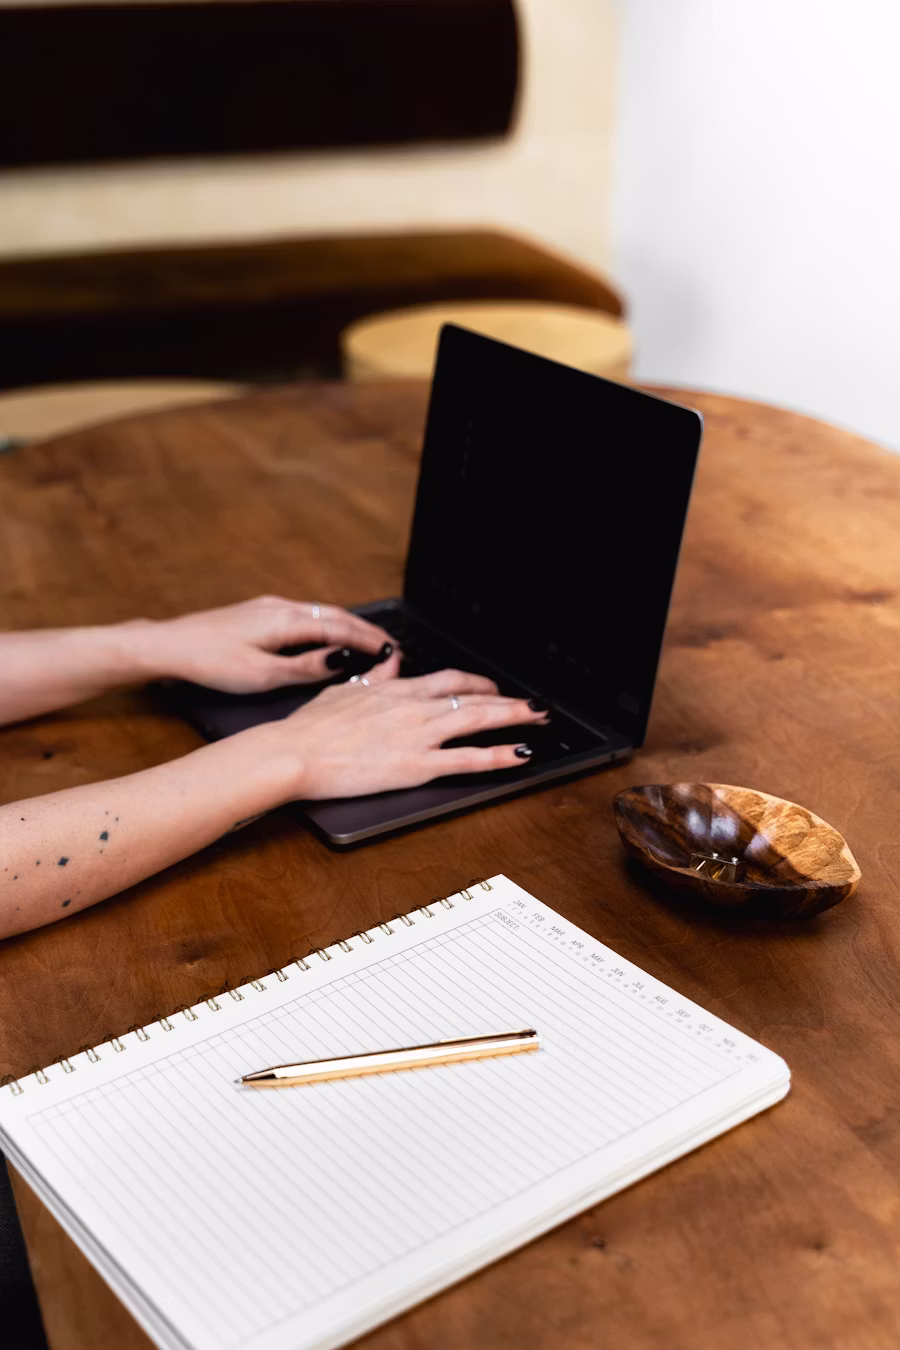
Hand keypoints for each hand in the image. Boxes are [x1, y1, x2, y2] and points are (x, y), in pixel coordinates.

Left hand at [127, 596, 395, 692]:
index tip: (393, 651)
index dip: (370, 640)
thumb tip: (340, 660)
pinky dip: (325, 626)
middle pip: (334, 615)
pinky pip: (303, 616)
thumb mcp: (263, 674)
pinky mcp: (257, 613)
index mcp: (286, 620)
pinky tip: (327, 637)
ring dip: (346, 627)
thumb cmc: (210, 661)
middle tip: (389, 646)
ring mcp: (268, 607)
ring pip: (319, 613)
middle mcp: (281, 607)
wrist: (168, 645)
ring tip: (367, 642)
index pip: (340, 627)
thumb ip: (305, 667)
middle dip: (365, 630)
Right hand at [267, 669, 548, 798]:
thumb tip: (392, 657)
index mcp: (396, 690)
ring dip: (514, 717)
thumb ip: (374, 675)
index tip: (493, 687)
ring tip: (540, 719)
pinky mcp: (417, 765)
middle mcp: (415, 708)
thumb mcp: (343, 690)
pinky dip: (498, 756)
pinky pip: (468, 760)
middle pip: (474, 697)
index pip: (450, 681)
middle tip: (536, 704)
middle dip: (509, 700)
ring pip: (478, 721)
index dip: (478, 683)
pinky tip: (520, 755)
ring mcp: (419, 735)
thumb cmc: (310, 727)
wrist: (294, 752)